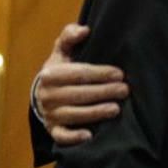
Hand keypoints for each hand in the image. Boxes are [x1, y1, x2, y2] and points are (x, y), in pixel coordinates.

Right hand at [35, 23, 128, 144]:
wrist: (43, 94)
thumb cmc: (60, 70)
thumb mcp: (62, 51)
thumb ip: (70, 36)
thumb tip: (84, 30)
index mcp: (51, 74)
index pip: (78, 74)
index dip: (100, 74)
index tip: (119, 74)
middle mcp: (48, 95)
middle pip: (79, 94)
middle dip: (103, 92)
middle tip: (125, 90)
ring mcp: (50, 113)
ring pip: (74, 114)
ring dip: (95, 113)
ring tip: (116, 109)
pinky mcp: (53, 129)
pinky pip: (61, 136)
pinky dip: (73, 137)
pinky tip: (90, 135)